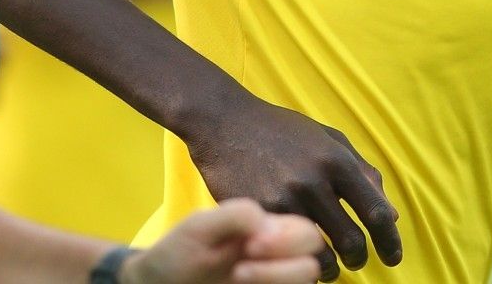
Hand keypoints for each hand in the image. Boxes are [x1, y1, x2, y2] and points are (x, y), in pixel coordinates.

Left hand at [123, 199, 323, 283]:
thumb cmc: (177, 252)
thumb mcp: (201, 225)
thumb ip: (238, 215)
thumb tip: (272, 227)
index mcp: (268, 232)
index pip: (307, 233)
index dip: (289, 239)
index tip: (251, 244)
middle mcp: (276, 260)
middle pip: (314, 262)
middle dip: (284, 265)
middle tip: (241, 268)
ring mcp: (270, 282)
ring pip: (306, 281)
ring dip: (277, 279)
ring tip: (237, 278)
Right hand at [184, 94, 400, 281]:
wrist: (225, 122)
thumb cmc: (281, 131)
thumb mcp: (328, 139)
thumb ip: (362, 172)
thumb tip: (392, 215)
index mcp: (337, 160)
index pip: (376, 212)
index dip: (389, 241)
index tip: (392, 257)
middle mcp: (314, 181)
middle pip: (351, 241)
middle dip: (358, 259)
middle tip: (356, 261)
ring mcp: (284, 199)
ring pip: (319, 255)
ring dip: (328, 268)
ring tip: (327, 266)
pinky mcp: (257, 213)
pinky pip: (285, 252)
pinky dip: (296, 260)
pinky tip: (296, 256)